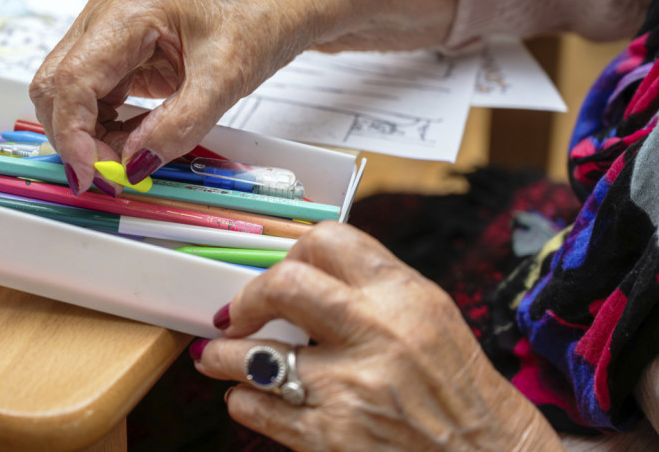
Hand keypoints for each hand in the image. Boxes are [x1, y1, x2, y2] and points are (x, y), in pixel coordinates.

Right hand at [29, 0, 315, 193]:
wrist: (270, 6)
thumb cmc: (253, 23)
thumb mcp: (226, 79)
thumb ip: (179, 125)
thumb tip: (133, 164)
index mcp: (127, 10)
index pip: (73, 78)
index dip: (74, 133)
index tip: (94, 174)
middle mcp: (104, 16)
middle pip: (56, 86)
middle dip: (76, 138)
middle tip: (112, 175)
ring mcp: (104, 34)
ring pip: (67, 96)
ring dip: (89, 136)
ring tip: (130, 157)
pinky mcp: (113, 54)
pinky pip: (90, 98)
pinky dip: (103, 128)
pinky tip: (134, 139)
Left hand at [191, 222, 562, 451]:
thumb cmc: (459, 389)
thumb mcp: (430, 316)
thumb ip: (371, 289)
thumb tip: (304, 273)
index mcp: (402, 294)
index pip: (328, 241)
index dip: (291, 253)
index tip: (279, 271)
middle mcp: (375, 333)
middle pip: (283, 286)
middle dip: (247, 298)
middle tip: (234, 313)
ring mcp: (349, 388)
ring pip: (253, 355)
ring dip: (223, 354)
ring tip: (214, 355)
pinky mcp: (331, 438)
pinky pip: (257, 408)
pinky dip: (243, 400)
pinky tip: (247, 396)